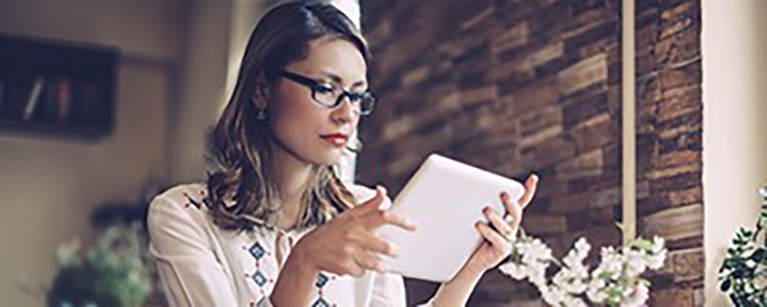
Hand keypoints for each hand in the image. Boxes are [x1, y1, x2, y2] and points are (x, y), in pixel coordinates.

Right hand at [289, 186, 416, 276]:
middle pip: (382, 245)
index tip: (412, 226)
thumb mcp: (349, 215)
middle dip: (391, 251)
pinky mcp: (344, 265)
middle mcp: (353, 234)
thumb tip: (383, 191)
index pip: (382, 217)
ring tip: (378, 264)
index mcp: (357, 220)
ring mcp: (348, 250)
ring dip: (378, 265)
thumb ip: (369, 205)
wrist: (309, 250)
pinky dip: (360, 271)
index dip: (400, 221)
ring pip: (374, 262)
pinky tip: (352, 265)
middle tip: (394, 252)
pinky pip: (361, 272)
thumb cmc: (332, 232)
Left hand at [461, 174, 538, 273]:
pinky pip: (499, 240)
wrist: (467, 260)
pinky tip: (479, 225)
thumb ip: (472, 204)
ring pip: (506, 226)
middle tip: (502, 194)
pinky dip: (489, 232)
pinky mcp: (502, 251)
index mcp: (506, 216)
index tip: (533, 178)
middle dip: (511, 203)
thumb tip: (456, 186)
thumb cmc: (471, 235)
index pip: (521, 202)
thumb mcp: (473, 217)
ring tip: (485, 209)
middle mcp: (510, 227)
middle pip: (516, 213)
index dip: (528, 191)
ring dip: (497, 217)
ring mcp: (508, 239)